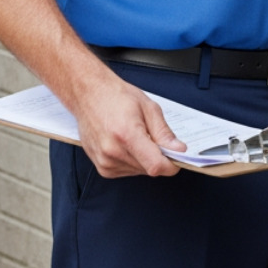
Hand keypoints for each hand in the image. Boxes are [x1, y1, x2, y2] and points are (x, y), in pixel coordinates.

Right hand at [70, 70, 186, 177]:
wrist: (89, 95)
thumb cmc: (115, 96)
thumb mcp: (148, 107)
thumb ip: (164, 132)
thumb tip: (178, 149)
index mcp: (126, 134)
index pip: (155, 165)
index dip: (171, 164)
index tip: (177, 158)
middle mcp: (113, 151)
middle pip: (149, 169)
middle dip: (158, 157)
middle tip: (153, 137)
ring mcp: (105, 162)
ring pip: (139, 171)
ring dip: (144, 159)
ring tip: (135, 136)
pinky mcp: (102, 168)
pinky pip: (128, 171)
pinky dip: (133, 161)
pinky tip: (127, 144)